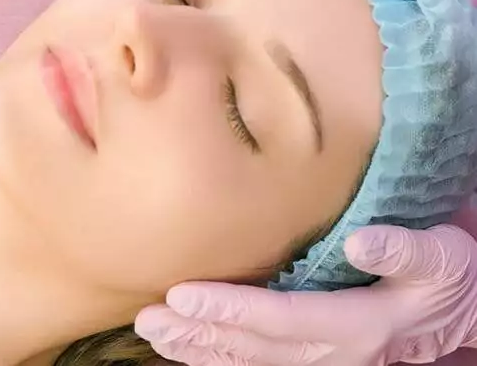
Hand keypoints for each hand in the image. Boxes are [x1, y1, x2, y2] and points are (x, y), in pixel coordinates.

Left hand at [135, 223, 476, 364]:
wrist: (456, 312)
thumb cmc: (445, 277)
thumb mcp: (440, 258)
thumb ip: (403, 251)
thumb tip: (360, 241)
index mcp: (358, 325)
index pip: (283, 318)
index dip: (232, 309)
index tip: (183, 295)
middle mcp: (332, 351)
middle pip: (254, 347)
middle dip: (199, 332)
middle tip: (149, 317)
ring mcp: (320, 359)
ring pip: (249, 360)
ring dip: (199, 347)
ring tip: (154, 331)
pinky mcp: (311, 353)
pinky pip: (257, 362)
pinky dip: (218, 355)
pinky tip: (187, 345)